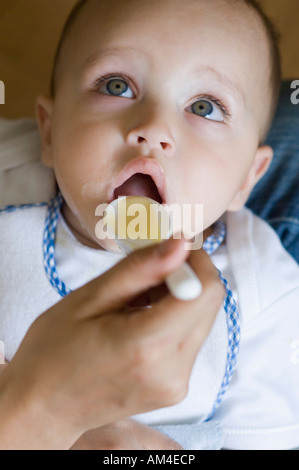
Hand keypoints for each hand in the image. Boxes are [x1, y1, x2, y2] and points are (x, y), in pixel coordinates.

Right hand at [0, 237, 223, 448]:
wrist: (44, 406)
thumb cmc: (54, 351)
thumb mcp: (90, 298)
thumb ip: (141, 269)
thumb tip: (180, 243)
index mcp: (147, 346)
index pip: (205, 291)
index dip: (194, 261)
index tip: (168, 250)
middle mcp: (171, 370)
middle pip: (208, 304)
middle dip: (185, 276)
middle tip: (146, 273)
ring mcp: (176, 384)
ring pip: (201, 320)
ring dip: (179, 298)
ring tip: (136, 300)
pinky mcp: (175, 388)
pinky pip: (189, 340)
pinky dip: (173, 320)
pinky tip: (141, 319)